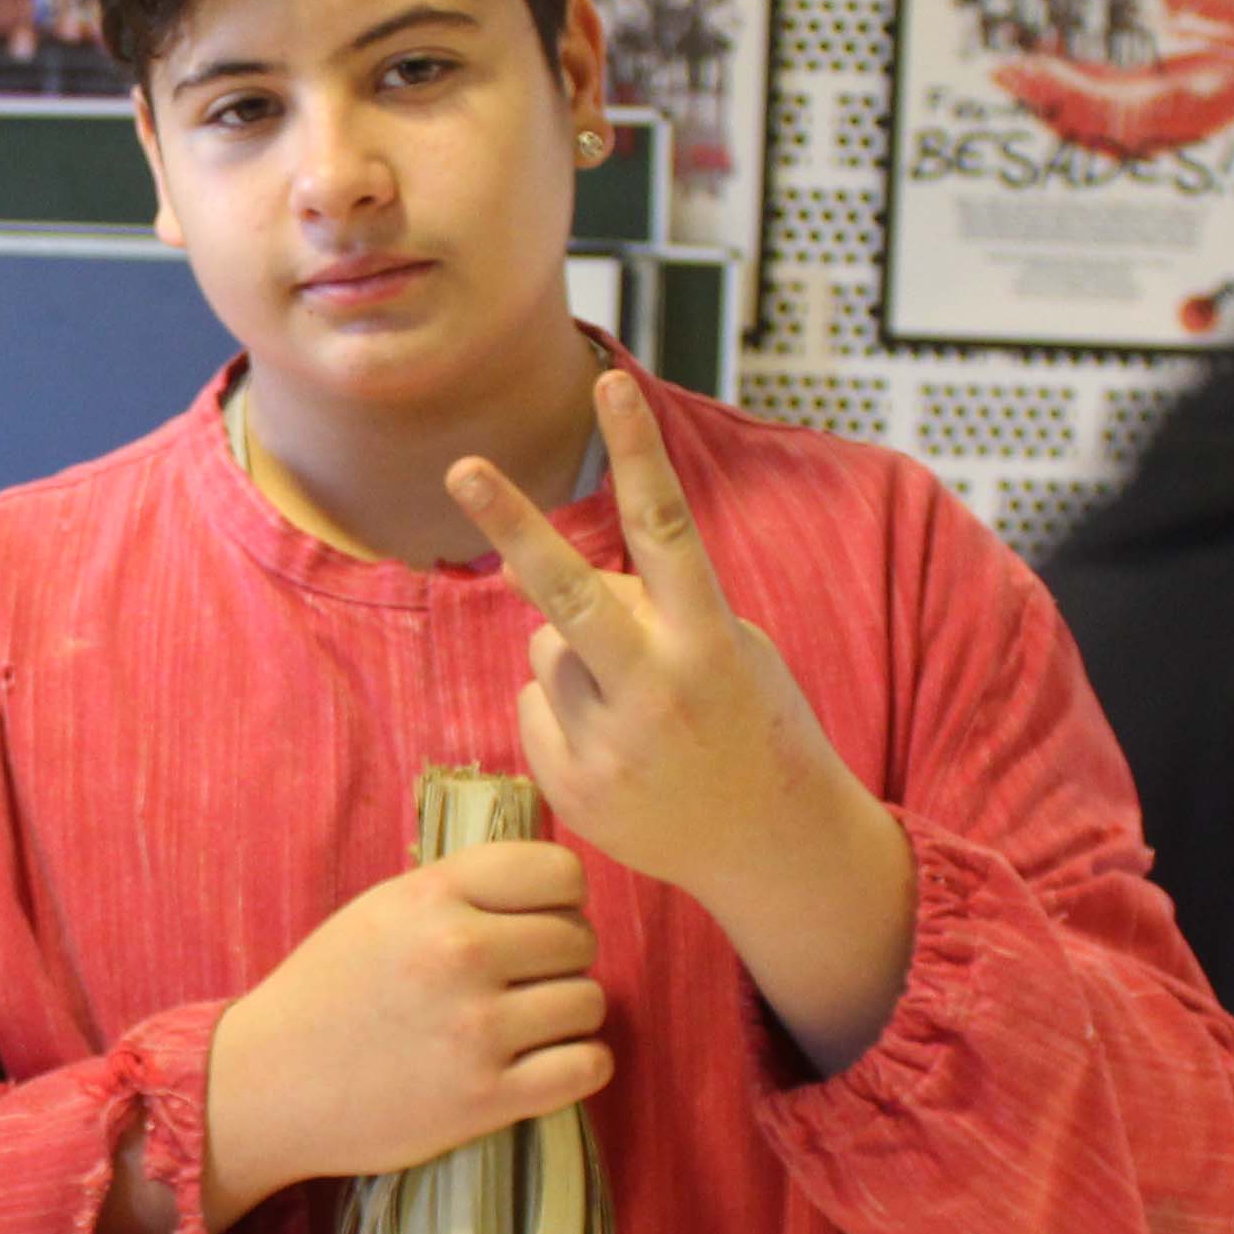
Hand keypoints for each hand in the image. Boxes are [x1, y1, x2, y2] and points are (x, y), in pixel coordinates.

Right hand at [197, 839, 609, 1225]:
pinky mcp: (486, 1098)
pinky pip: (588, 1067)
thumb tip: (553, 888)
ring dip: (566, 1017)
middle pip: (580, 939)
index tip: (533, 924)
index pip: (559, 872)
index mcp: (431, 896)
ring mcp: (475, 1029)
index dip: (558, 900)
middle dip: (559, 961)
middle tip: (519, 985)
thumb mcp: (381, 912)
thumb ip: (460, 892)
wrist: (265, 1085)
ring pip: (589, 1003)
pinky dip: (577, 1066)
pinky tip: (542, 1066)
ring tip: (523, 1028)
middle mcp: (458, 952)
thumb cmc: (326, 993)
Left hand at [443, 370, 916, 1075]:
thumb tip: (583, 585)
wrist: (771, 849)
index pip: (667, 528)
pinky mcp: (573, 786)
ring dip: (577, 660)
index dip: (639, 452)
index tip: (610, 385)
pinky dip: (563, 713)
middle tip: (462, 467)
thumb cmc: (755, 725)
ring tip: (639, 710)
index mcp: (710, 642)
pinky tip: (619, 749)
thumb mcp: (736, 651)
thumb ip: (660, 609)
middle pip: (569, 593)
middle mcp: (656, 690)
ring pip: (547, 648)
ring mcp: (609, 744)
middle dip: (513, 525)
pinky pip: (533, 705)